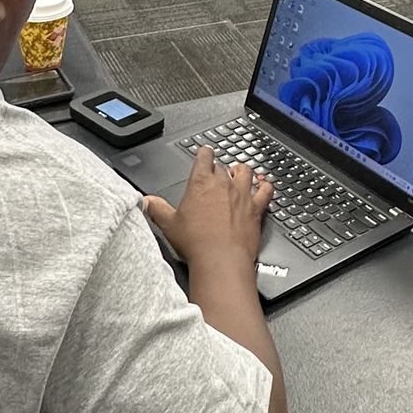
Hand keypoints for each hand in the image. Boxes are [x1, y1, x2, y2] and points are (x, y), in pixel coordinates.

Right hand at [143, 146, 273, 272]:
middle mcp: (224, 184)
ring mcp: (243, 195)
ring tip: (239, 173)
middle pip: (224, 165)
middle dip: (220, 168)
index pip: (205, 156)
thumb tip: (146, 201)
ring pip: (246, 171)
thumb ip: (156, 209)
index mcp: (201, 182)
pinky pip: (266, 190)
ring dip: (242, 171)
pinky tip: (265, 186)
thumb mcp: (169, 225)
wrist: (221, 259)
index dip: (204, 153)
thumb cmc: (196, 242)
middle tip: (216, 173)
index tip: (204, 153)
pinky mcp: (256, 209)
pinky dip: (266, 186)